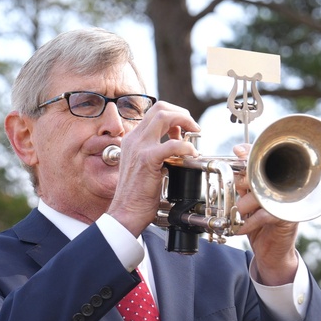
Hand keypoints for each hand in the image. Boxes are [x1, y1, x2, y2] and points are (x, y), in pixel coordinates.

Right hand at [107, 102, 199, 235]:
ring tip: (195, 133)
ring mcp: (139, 147)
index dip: (174, 116)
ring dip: (185, 121)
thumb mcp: (146, 166)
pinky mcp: (147, 159)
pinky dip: (187, 146)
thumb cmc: (137, 195)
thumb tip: (177, 139)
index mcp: (133, 139)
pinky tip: (192, 154)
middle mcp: (134, 139)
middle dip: (182, 113)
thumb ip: (158, 150)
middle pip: (160, 108)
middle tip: (193, 126)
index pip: (154, 113)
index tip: (185, 128)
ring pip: (164, 116)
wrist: (126, 212)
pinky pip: (172, 144)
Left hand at [232, 143, 300, 285]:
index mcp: (272, 180)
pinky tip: (241, 228)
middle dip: (242, 182)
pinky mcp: (285, 217)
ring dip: (242, 207)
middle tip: (236, 192)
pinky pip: (262, 215)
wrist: (273, 252)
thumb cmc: (261, 225)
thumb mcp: (248, 202)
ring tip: (237, 215)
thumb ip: (243, 186)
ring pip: (258, 194)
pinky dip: (247, 224)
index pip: (262, 159)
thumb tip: (230, 172)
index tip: (237, 151)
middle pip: (259, 173)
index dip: (250, 152)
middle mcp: (281, 187)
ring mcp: (285, 201)